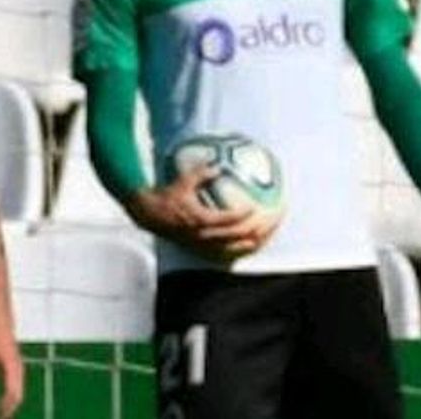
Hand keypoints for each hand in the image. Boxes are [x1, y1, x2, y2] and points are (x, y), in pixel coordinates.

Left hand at [0, 324, 23, 418]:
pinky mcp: (17, 367)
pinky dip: (12, 396)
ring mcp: (19, 368)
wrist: (1, 324)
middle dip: (10, 408)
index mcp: (11, 367)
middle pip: (18, 395)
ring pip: (19, 391)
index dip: (5, 405)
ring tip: (0, 412)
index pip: (12, 393)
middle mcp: (18, 369)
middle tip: (0, 417)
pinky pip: (17, 386)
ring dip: (11, 403)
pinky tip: (3, 401)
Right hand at [124, 166, 279, 261]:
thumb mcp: (183, 181)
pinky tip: (250, 245)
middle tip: (271, 218)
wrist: (149, 215)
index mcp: (201, 221)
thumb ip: (201, 173)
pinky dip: (240, 251)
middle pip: (238, 237)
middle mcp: (204, 237)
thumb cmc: (166, 196)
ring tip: (266, 235)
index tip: (256, 206)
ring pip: (235, 250)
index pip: (229, 220)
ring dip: (253, 242)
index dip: (246, 214)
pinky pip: (226, 255)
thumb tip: (217, 166)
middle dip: (258, 229)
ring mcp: (203, 245)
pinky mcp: (201, 249)